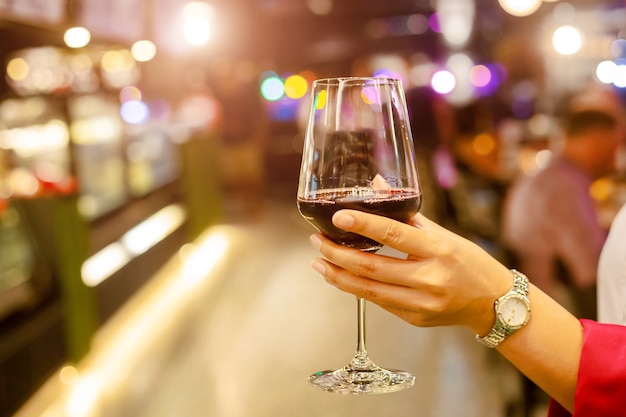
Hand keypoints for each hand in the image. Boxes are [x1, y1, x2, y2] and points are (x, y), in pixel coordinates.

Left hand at [310, 210, 512, 335]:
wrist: (493, 302)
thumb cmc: (468, 262)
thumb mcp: (443, 233)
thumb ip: (407, 214)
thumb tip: (376, 185)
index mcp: (439, 249)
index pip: (394, 234)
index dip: (364, 225)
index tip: (338, 217)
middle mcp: (430, 278)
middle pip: (373, 267)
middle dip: (338, 254)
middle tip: (318, 241)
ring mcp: (422, 303)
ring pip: (369, 290)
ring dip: (338, 276)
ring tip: (319, 263)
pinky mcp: (415, 318)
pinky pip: (379, 302)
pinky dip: (356, 288)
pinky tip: (341, 277)